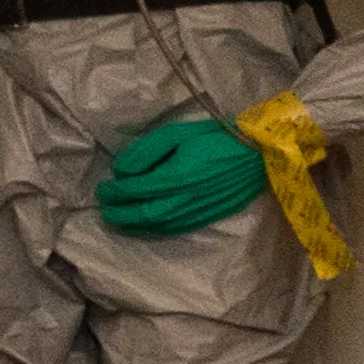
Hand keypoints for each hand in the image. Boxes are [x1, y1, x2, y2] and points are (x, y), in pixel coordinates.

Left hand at [94, 109, 269, 232]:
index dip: (114, 192)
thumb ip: (147, 150)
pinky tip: (146, 225)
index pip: (134, 190)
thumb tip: (122, 170)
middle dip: (119, 213)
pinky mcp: (209, 215)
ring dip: (133, 226)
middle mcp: (185, 199)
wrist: (260, 152)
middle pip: (143, 214)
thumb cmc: (217, 136)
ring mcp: (198, 210)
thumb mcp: (178, 133)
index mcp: (176, 176)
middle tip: (105, 208)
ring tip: (118, 220)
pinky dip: (155, 230)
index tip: (103, 188)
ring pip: (158, 226)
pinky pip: (176, 229)